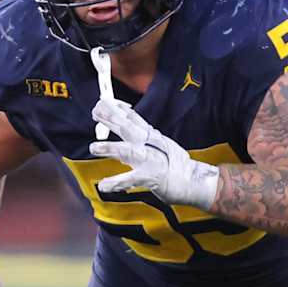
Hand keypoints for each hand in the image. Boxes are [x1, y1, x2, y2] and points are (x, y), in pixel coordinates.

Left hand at [89, 95, 219, 209]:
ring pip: (128, 151)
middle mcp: (150, 144)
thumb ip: (142, 132)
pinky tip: (104, 185)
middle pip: (128, 128)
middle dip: (111, 119)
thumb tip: (126, 119)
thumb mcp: (160, 142)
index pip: (133, 117)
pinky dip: (117, 182)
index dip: (117, 108)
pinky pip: (131, 179)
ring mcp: (151, 160)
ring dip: (110, 148)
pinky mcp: (151, 177)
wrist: (194, 180)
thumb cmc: (175, 164)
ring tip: (93, 147)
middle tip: (95, 112)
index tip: (103, 101)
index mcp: (151, 136)